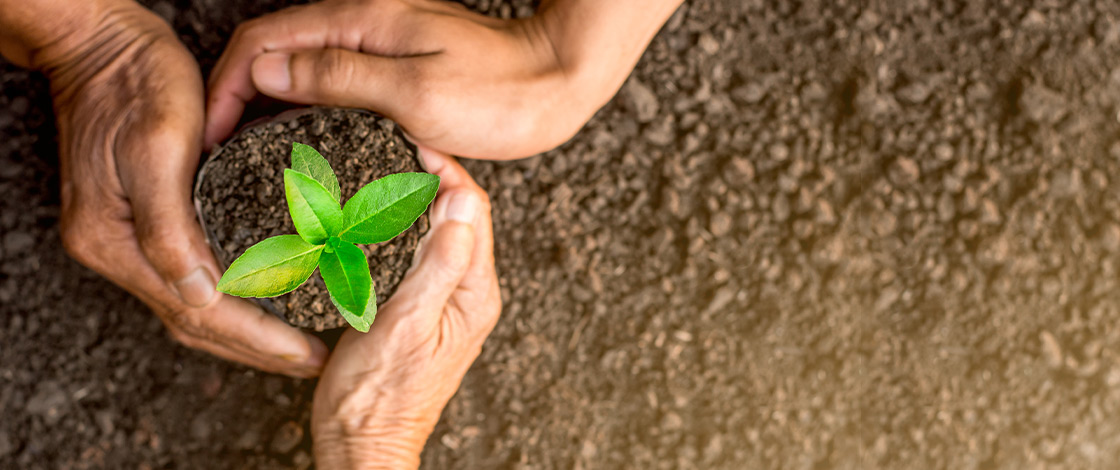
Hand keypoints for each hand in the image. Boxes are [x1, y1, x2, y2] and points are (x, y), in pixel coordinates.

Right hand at [31, 1, 326, 376]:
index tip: (304, 351)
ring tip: (295, 344)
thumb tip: (197, 294)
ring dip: (244, 333)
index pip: (198, 310)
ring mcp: (126, 241)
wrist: (102, 49)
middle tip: (312, 360)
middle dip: (256, 347)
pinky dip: (229, 301)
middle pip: (195, 322)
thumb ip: (169, 226)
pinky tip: (264, 301)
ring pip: (192, 308)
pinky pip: (189, 280)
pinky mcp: (141, 225)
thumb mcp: (157, 147)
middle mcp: (117, 251)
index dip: (256, 336)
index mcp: (115, 240)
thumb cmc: (134, 86)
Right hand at [205, 0, 682, 159]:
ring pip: (302, 69)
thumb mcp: (415, 92)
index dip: (226, 84)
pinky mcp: (397, 69)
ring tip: (251, 158)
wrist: (558, 84)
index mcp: (360, 22)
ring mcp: (380, 47)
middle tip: (222, 154)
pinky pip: (335, 84)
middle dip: (237, 95)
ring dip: (269, 105)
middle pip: (275, 50)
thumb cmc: (500, 92)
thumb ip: (338, 78)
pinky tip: (306, 148)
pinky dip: (308, 111)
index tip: (211, 135)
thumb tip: (264, 70)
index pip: (264, 39)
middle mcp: (364, 27)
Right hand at [311, 149, 499, 468]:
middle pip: (462, 216)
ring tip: (390, 165)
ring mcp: (447, 301)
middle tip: (399, 143)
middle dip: (436, 176)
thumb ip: (438, 264)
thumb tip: (463, 202)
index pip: (474, 211)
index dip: (448, 171)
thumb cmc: (378, 397)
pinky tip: (381, 213)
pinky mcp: (423, 309)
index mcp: (474, 294)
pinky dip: (405, 225)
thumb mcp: (407, 324)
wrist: (361, 445)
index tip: (415, 141)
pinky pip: (422, 252)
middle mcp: (469, 294)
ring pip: (442, 231)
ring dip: (421, 197)